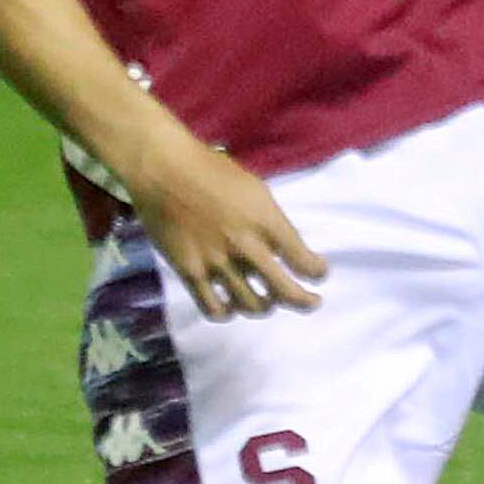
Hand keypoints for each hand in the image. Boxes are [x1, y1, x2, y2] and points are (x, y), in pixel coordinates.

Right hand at [128, 140, 328, 317]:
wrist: (164, 170)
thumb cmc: (212, 170)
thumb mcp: (255, 189)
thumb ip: (271, 221)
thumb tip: (281, 248)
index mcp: (266, 221)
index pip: (303, 260)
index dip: (317, 272)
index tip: (319, 273)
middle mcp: (246, 246)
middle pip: (285, 292)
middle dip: (304, 302)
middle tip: (311, 302)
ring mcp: (217, 263)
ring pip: (251, 305)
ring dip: (265, 307)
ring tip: (266, 303)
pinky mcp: (190, 272)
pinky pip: (213, 308)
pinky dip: (227, 313)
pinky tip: (230, 308)